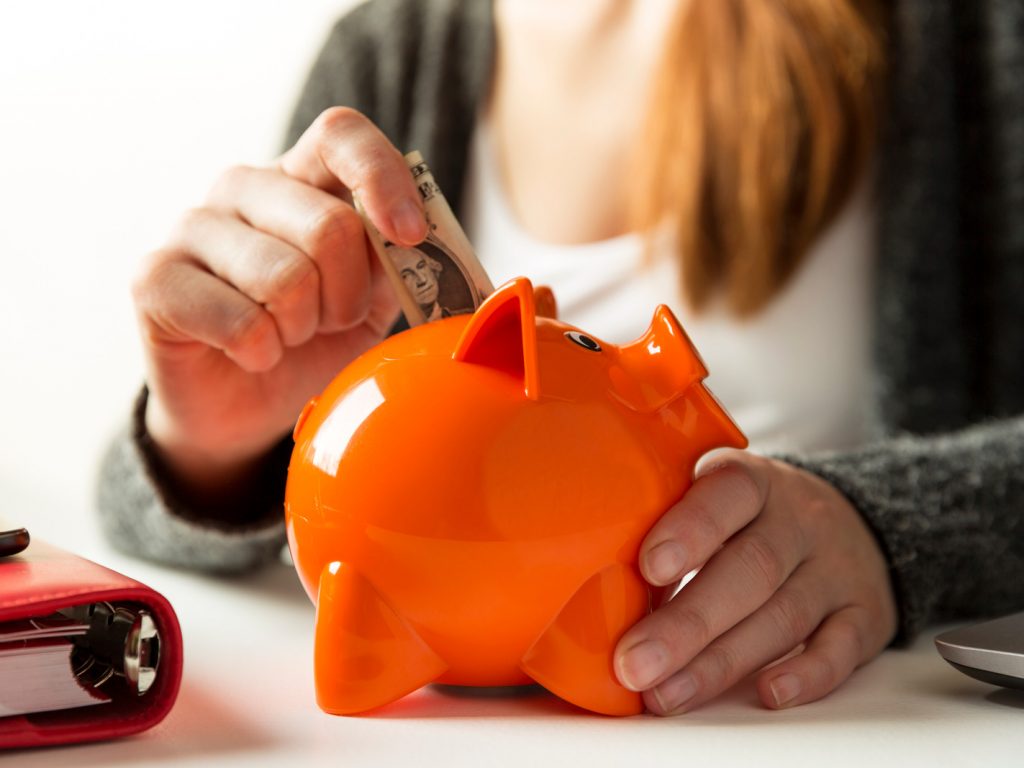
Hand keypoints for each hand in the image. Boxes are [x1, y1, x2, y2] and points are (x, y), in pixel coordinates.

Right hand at [132, 108, 425, 498]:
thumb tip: (488, 271)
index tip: (411, 237)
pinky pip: (240, 321)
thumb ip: (417, 268)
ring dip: (304, 328)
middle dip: (351, 295)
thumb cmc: (318, 341)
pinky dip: (262, 353)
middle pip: (329, 225)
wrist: (247, 403)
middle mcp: (243, 187)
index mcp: (303, 178)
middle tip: (334, 320)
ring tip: (290, 335)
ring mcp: (193, 227)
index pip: (342, 134)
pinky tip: (252, 354)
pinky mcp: (154, 279)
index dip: (384, 179)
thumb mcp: (381, 300)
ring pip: (285, 277)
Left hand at [614, 451, 897, 713]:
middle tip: (635, 661)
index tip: (649, 568)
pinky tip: (766, 694)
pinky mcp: (864, 614)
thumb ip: (673, 528)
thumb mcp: (719, 497)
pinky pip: (841, 647)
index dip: (691, 529)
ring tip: (666, 694)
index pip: (728, 493)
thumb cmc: (754, 518)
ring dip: (721, 662)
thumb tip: (600, 589)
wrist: (853, 523)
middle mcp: (799, 520)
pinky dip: (806, 674)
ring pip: (784, 614)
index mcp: (753, 482)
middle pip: (749, 568)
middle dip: (688, 622)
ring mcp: (834, 568)